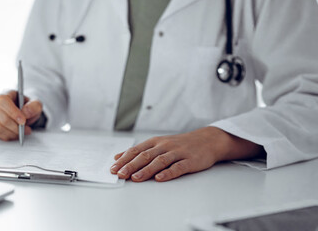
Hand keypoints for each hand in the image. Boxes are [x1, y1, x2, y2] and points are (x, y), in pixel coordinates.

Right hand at [0, 90, 42, 140]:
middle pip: (2, 118)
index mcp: (5, 93)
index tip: (23, 121)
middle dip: (16, 127)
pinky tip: (15, 134)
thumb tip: (26, 112)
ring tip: (22, 133)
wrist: (22, 111)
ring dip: (12, 133)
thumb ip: (34, 106)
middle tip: (27, 130)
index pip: (3, 102)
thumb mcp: (35, 104)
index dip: (13, 113)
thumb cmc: (27, 106)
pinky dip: (7, 136)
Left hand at [110, 127, 263, 181]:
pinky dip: (168, 173)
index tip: (113, 168)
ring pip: (159, 161)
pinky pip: (178, 167)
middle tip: (120, 174)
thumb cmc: (179, 144)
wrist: (207, 140)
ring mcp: (177, 153)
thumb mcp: (157, 144)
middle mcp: (165, 146)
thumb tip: (118, 157)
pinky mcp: (190, 161)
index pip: (136, 151)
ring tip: (135, 178)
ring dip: (146, 170)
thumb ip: (138, 151)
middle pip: (145, 156)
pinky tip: (160, 178)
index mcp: (155, 142)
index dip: (124, 160)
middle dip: (131, 165)